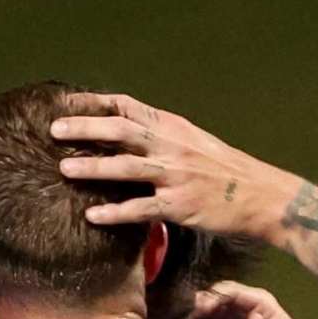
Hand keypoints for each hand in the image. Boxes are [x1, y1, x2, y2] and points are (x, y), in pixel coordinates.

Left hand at [50, 92, 303, 244]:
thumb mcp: (194, 142)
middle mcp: (172, 146)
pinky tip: (92, 216)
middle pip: (122, 130)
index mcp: (173, 127)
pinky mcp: (180, 206)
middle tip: (54, 129)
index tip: (66, 102)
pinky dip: (115, 212)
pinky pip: (141, 209)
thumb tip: (126, 133)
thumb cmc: (225, 172)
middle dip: (86, 128)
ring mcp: (176, 175)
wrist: (263, 196)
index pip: (128, 106)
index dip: (95, 103)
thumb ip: (161, 137)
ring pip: (127, 167)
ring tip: (64, 168)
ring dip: (93, 167)